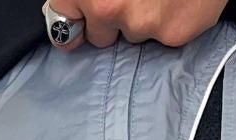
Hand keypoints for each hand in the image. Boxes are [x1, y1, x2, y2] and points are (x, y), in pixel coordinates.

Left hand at [45, 0, 227, 51]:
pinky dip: (171, 20)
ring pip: (134, 35)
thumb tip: (72, 11)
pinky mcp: (172, 34)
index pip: (63, 20)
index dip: (75, 19)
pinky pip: (164, 37)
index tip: (80, 22)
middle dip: (113, 16)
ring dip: (144, 16)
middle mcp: (107, 6)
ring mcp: (141, 23)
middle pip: (99, 34)